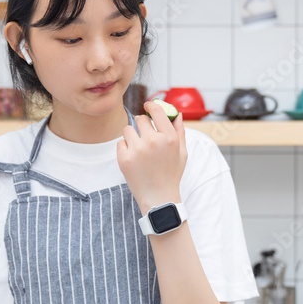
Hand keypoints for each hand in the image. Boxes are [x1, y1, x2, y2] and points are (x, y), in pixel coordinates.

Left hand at [117, 100, 187, 214]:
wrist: (159, 198)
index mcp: (169, 138)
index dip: (150, 106)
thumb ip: (180, 131)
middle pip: (140, 119)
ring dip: (131, 136)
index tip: (147, 106)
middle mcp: (154, 141)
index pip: (156, 111)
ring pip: (127, 129)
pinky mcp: (124, 158)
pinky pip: (120, 143)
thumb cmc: (171, 174)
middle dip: (142, 125)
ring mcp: (138, 150)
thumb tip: (177, 114)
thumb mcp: (182, 153)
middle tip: (145, 137)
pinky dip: (125, 149)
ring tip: (139, 149)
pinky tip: (133, 159)